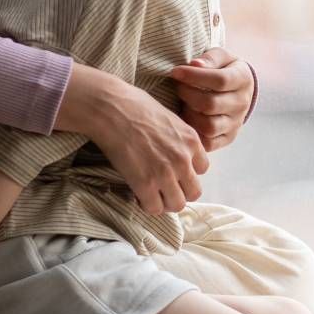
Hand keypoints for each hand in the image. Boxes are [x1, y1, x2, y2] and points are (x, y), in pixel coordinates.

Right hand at [63, 62, 207, 214]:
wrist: (111, 108)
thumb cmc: (133, 105)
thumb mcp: (168, 117)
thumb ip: (177, 137)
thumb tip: (172, 149)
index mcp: (191, 140)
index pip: (202, 169)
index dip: (187, 171)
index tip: (174, 171)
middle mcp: (183, 159)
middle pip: (194, 192)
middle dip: (180, 192)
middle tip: (164, 188)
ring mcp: (166, 173)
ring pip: (177, 204)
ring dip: (165, 202)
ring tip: (152, 195)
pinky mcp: (145, 183)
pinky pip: (154, 208)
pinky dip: (146, 205)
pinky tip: (138, 195)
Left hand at [169, 47, 254, 152]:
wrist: (238, 89)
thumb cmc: (223, 69)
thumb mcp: (220, 57)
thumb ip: (209, 58)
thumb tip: (194, 64)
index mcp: (243, 79)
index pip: (220, 80)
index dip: (194, 76)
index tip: (175, 72)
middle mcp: (242, 103)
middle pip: (211, 104)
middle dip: (187, 94)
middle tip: (177, 86)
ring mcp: (236, 123)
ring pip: (209, 126)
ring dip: (189, 114)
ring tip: (182, 103)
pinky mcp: (228, 138)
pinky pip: (208, 143)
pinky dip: (194, 133)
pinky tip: (186, 118)